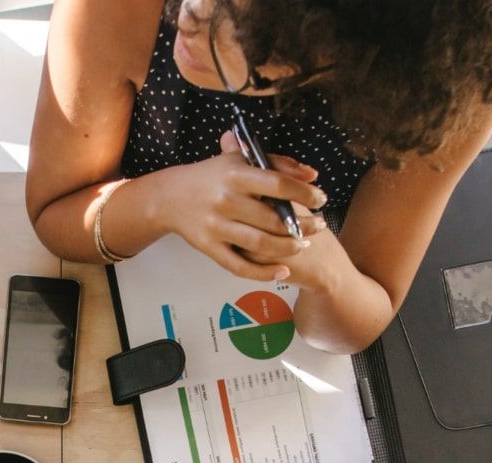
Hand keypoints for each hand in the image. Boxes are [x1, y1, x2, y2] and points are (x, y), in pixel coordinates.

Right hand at [153, 133, 326, 280]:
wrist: (170, 196)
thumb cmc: (212, 176)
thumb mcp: (240, 160)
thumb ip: (277, 164)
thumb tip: (312, 175)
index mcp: (235, 174)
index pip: (278, 185)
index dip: (304, 194)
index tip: (321, 199)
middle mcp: (225, 200)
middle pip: (273, 219)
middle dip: (303, 225)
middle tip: (320, 225)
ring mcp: (216, 227)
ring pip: (261, 244)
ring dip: (288, 247)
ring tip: (304, 244)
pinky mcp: (209, 248)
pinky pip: (240, 266)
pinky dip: (263, 273)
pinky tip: (282, 271)